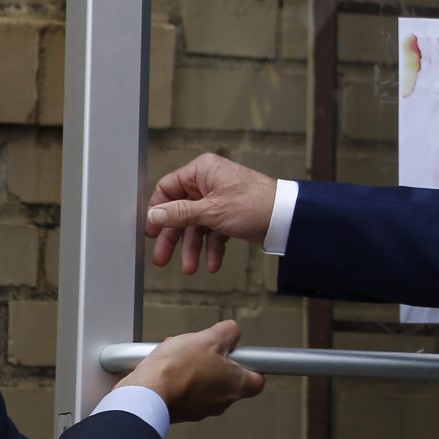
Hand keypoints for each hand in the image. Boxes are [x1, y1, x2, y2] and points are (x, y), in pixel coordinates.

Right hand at [116, 319, 265, 422]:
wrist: (145, 393)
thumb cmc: (178, 370)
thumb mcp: (210, 338)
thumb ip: (229, 333)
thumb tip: (232, 333)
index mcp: (237, 386)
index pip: (257, 379)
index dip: (250, 363)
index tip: (240, 352)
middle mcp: (221, 402)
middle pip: (227, 377)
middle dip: (215, 360)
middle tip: (204, 348)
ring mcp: (199, 409)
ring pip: (204, 381)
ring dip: (194, 366)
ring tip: (180, 353)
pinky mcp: (179, 410)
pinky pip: (184, 389)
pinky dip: (178, 376)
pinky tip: (166, 364)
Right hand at [145, 152, 276, 275]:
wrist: (287, 218)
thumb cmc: (255, 204)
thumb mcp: (211, 211)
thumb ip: (179, 214)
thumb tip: (153, 215)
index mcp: (202, 171)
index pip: (167, 188)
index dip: (157, 210)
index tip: (150, 232)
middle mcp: (209, 182)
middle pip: (180, 211)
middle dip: (173, 237)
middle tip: (161, 258)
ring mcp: (220, 199)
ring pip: (196, 225)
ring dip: (192, 248)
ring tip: (190, 268)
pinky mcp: (230, 214)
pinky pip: (213, 232)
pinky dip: (212, 248)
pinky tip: (212, 264)